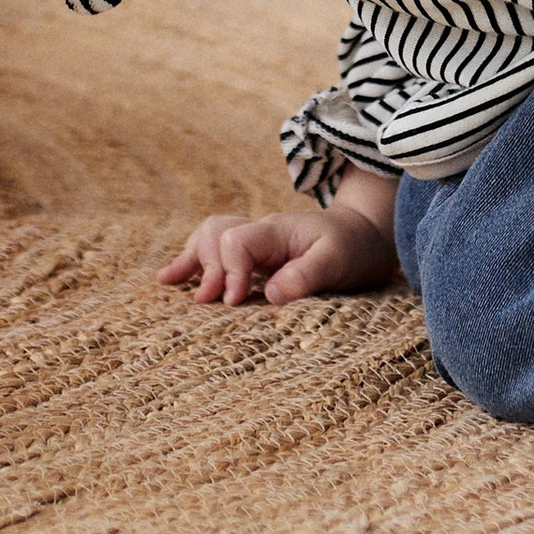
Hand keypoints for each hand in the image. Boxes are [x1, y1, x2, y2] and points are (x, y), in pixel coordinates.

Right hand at [163, 203, 399, 305]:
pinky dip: (193, 262)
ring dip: (192, 259)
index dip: (230, 271)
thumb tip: (270, 295)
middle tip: (207, 301)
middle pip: (216, 234)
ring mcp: (255, 241)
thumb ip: (307, 275)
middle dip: (207, 267)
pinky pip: (216, 249)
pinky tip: (170, 278)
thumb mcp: (338, 261)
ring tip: (170, 283)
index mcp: (278, 231)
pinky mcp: (254, 255)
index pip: (237, 241)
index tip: (235, 302)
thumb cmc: (353, 248)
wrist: (363, 234)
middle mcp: (260, 231)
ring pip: (210, 236)